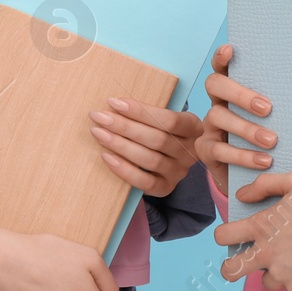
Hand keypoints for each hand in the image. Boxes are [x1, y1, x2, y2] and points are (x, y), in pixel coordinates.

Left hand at [87, 97, 203, 197]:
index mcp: (193, 127)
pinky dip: (124, 169)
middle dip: (124, 126)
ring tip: (99, 133)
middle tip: (99, 117)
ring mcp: (179, 171)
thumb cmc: (159, 129)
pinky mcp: (166, 188)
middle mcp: (189, 151)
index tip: (113, 102)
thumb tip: (115, 104)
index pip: (169, 119)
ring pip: (150, 159)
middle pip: (157, 139)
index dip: (140, 111)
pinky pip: (145, 182)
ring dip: (121, 145)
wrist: (168, 158)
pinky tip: (107, 156)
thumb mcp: (162, 117)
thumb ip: (147, 113)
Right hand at [196, 43, 275, 195]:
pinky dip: (243, 155)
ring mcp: (208, 126)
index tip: (231, 49)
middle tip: (267, 108)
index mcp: (231, 91)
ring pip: (218, 116)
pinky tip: (263, 161)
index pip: (222, 67)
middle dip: (240, 93)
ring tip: (272, 141)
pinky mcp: (205, 150)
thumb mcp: (274, 121)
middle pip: (215, 85)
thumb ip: (282, 105)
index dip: (221, 57)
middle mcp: (217, 103)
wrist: (251, 177)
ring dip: (247, 128)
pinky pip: (220, 149)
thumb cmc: (268, 140)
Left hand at [212, 170, 291, 290]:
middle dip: (230, 266)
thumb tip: (242, 195)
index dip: (224, 234)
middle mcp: (268, 254)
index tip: (232, 234)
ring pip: (264, 281)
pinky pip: (290, 287)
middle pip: (230, 271)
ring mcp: (284, 275)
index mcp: (263, 226)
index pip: (223, 236)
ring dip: (271, 271)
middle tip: (242, 260)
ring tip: (291, 256)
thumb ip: (265, 185)